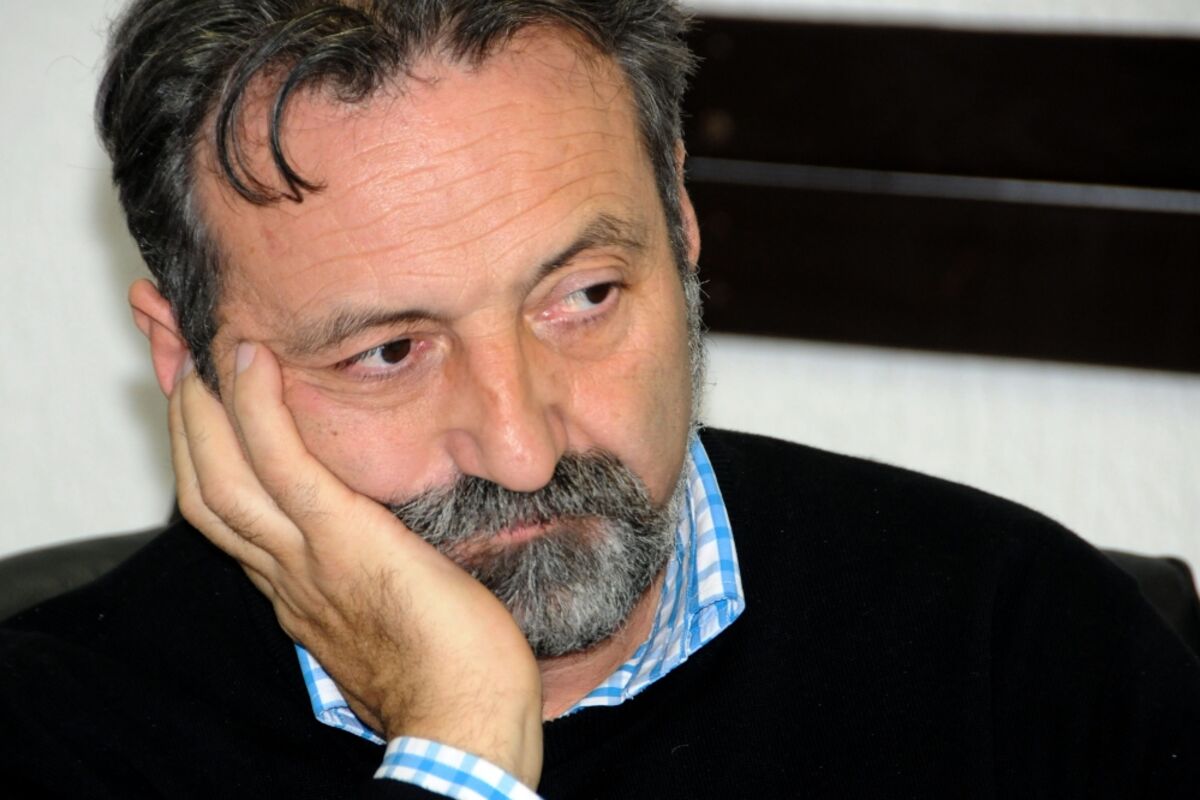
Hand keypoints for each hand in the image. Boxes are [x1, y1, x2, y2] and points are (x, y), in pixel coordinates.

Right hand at [169, 343, 542, 786]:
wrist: (467, 719)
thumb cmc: (457, 674)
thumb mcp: (399, 618)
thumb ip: (380, 581)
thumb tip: (407, 553)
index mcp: (301, 595)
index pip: (237, 524)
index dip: (214, 469)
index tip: (214, 421)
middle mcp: (287, 577)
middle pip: (209, 495)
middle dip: (188, 432)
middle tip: (183, 372)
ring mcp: (307, 558)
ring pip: (224, 477)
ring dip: (206, 411)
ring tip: (205, 355)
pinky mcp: (340, 539)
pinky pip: (281, 463)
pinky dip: (259, 409)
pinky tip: (253, 361)